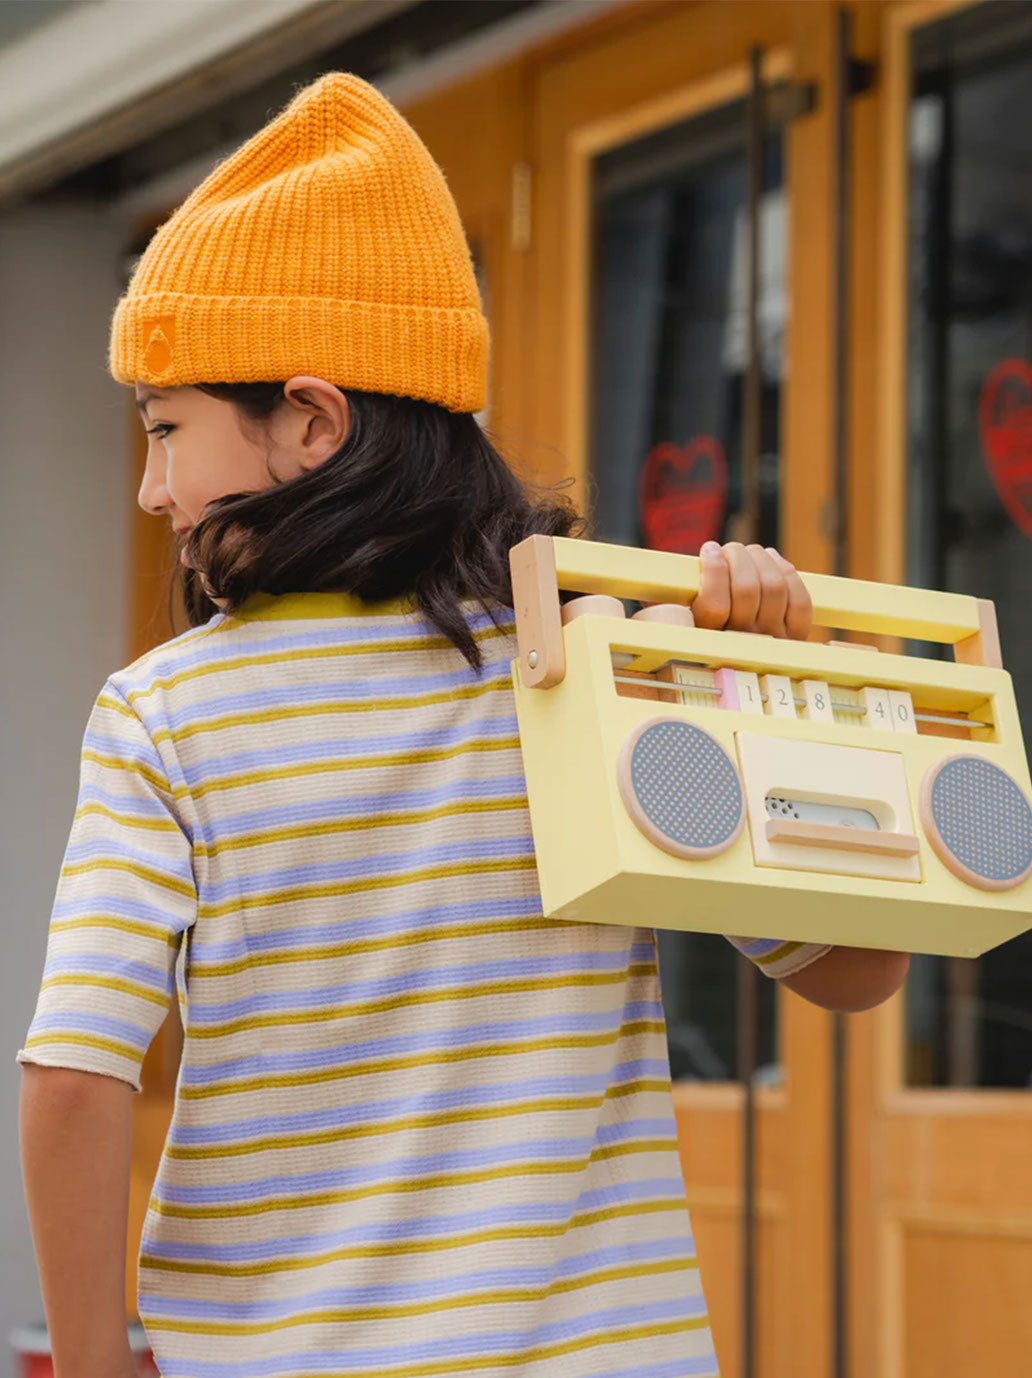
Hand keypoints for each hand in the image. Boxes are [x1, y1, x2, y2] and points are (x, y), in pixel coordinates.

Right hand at [691, 541, 811, 640]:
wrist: (744, 672)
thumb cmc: (703, 636)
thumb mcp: (685, 626)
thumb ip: (679, 606)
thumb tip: (692, 562)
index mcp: (711, 644)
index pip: (714, 605)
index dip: (714, 569)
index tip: (709, 550)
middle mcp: (744, 645)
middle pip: (747, 588)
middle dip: (738, 556)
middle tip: (728, 549)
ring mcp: (774, 641)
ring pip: (774, 586)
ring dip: (761, 558)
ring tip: (748, 552)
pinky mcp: (796, 636)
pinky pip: (799, 599)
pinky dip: (786, 572)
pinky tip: (771, 560)